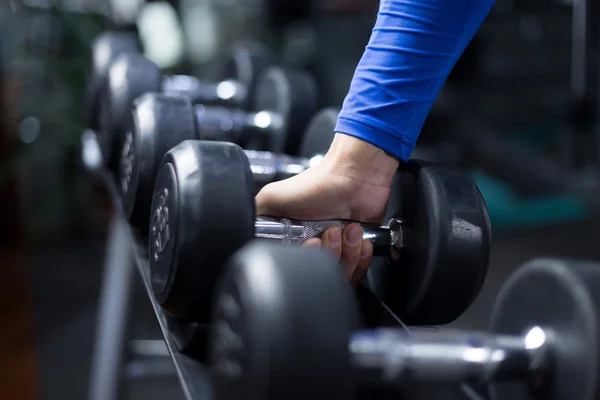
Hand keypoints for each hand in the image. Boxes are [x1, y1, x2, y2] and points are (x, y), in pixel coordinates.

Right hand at [255, 133, 398, 283]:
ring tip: (346, 228)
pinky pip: (360, 270)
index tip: (311, 241)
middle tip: (331, 229)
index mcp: (292, 242)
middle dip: (329, 251)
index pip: (296, 271)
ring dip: (347, 249)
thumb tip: (238, 235)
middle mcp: (313, 249)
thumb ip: (250, 219)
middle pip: (319, 276)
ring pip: (342, 274)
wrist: (354, 176)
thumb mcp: (271, 198)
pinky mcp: (357, 251)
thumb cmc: (317, 185)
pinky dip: (361, 254)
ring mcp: (337, 251)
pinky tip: (357, 235)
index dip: (305, 259)